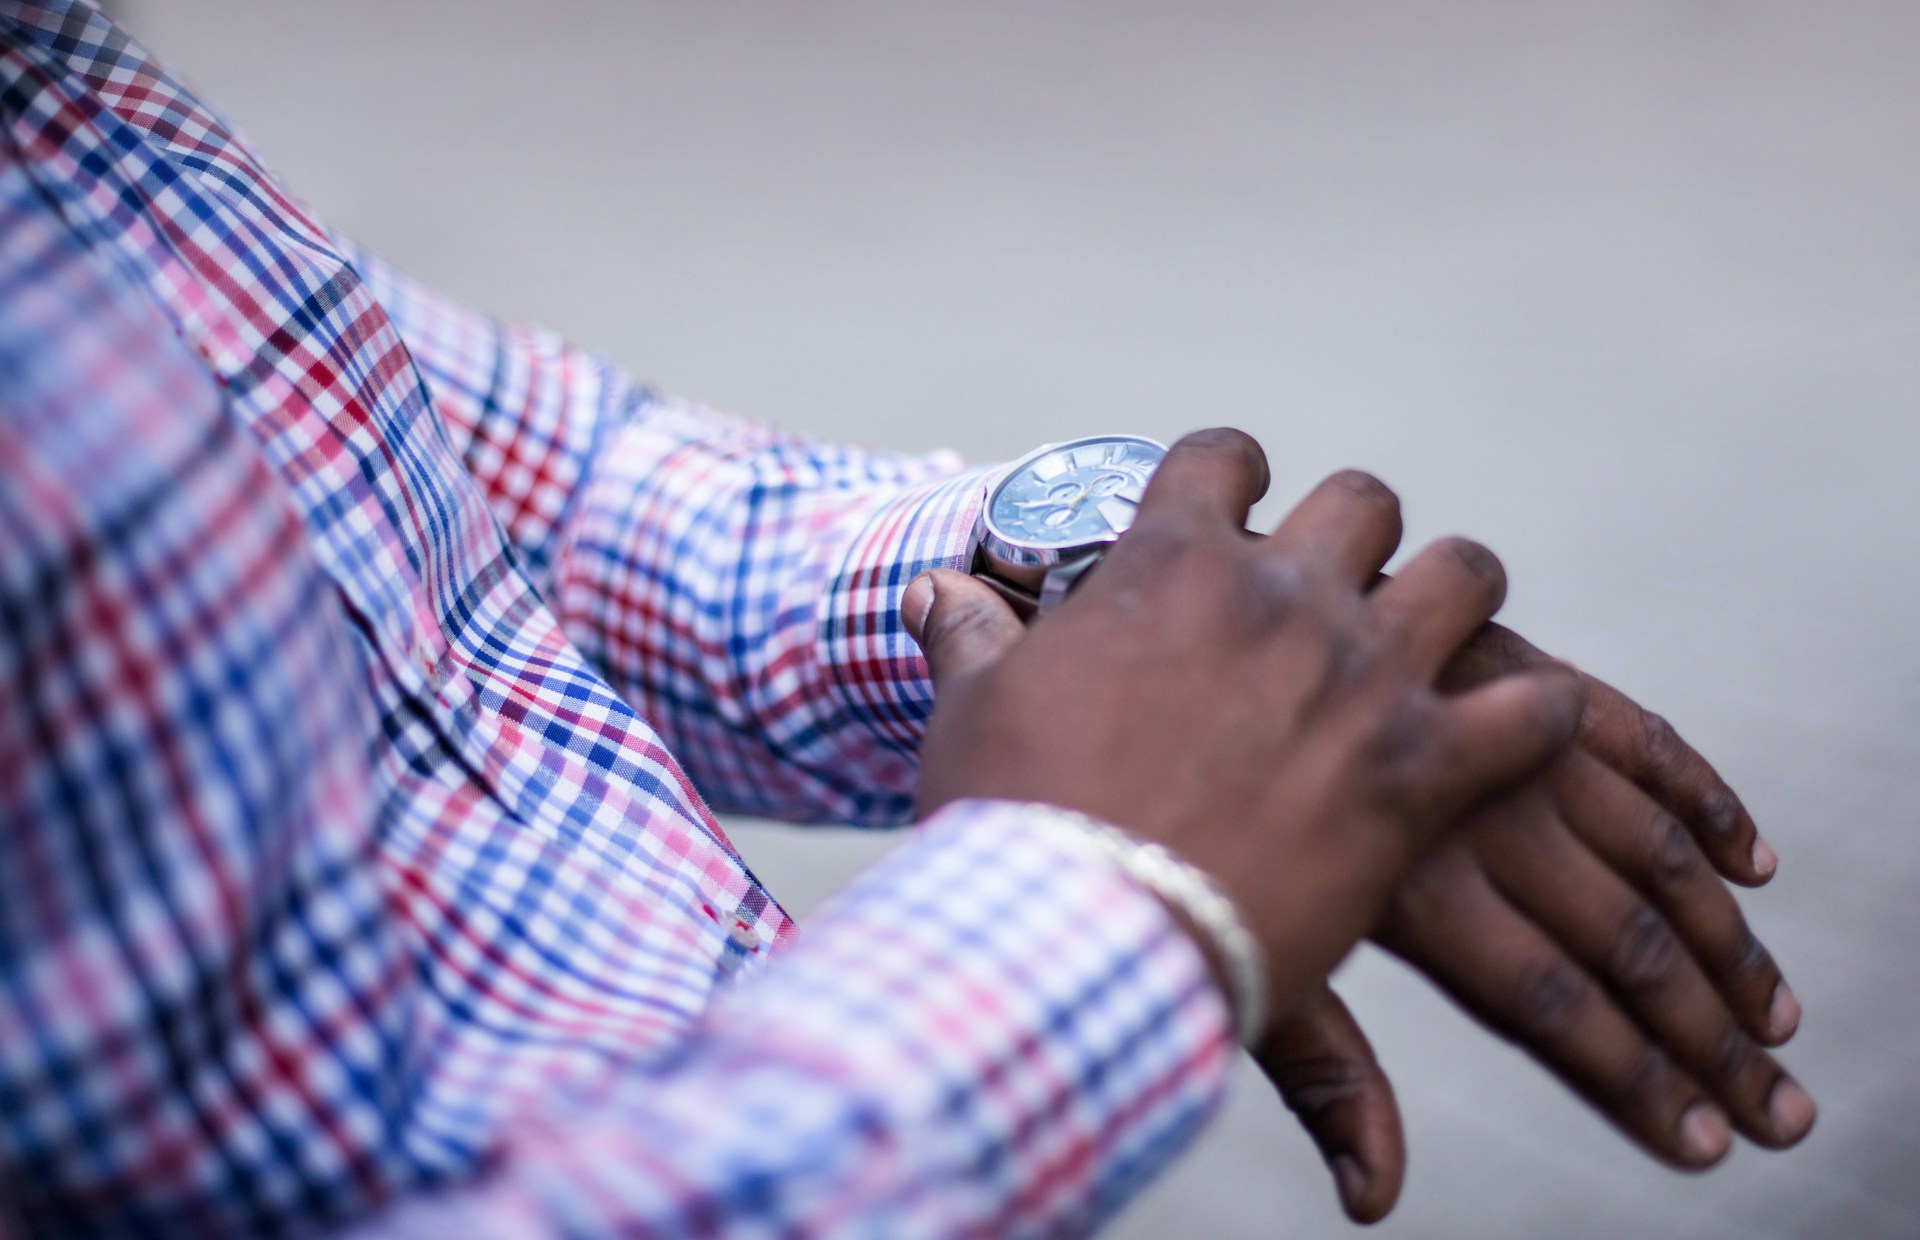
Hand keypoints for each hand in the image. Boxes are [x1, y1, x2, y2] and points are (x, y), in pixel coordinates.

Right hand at [907, 431, 1584, 1028]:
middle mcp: (1279, 598)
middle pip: (1365, 500)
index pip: (1222, 457)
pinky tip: (1522, 729)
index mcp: (1170, 566)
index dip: (1233, 473)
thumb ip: (969, 635)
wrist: (1079, 936)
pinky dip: (1538, 716)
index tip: (1236, 503)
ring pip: (1466, 575)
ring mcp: (1359, 677)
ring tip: (1438, 635)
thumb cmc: (1016, 821)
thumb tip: (932, 588)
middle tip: (1339, 586)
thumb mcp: (975, 711)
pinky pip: (1534, 709)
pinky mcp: (1419, 770)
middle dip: (1357, 531)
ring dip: (1455, 596)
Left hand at [1253, 623, 1815, 1222]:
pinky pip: (1637, 730)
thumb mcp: (1250, 944)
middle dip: (1711, 1034)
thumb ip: (1327, 1073)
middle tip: (1778, 1105)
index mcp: (1405, 885)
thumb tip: (1375, 1203)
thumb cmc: (1201, 821)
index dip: (1636, 1081)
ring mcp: (1503, 729)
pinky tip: (1752, 862)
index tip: (1704, 1141)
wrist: (1165, 632)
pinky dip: (1703, 795)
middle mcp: (1470, 808)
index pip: (1551, 1005)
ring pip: (1652, 842)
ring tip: (1777, 1016)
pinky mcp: (1514, 657)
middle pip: (1622, 937)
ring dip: (1726, 937)